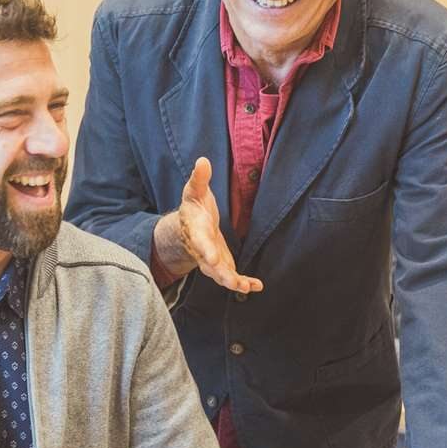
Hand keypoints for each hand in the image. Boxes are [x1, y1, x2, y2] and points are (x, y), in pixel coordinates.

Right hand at [153, 157, 261, 293]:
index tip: (213, 258)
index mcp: (196, 231)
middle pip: (210, 265)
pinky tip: (257, 286)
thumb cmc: (193, 207)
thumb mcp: (194, 190)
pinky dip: (243, 283)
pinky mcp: (222, 265)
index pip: (200, 242)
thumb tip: (202, 160)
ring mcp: (211, 260)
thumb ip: (199, 178)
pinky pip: (231, 277)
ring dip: (233, 282)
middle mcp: (202, 250)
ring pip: (220, 275)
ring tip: (248, 287)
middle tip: (232, 281)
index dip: (206, 250)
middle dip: (221, 274)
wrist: (189, 226)